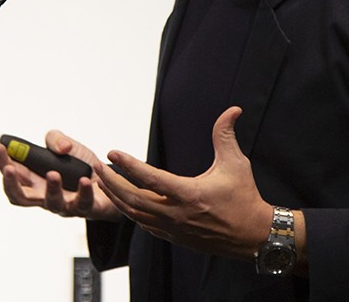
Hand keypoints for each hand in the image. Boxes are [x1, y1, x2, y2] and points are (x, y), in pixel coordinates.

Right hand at [0, 130, 121, 221]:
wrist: (111, 181)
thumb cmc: (81, 167)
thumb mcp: (66, 146)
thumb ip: (56, 139)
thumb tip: (61, 147)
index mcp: (34, 180)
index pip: (11, 173)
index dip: (1, 161)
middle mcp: (44, 195)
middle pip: (19, 197)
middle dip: (11, 184)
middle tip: (9, 169)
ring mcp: (64, 205)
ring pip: (52, 204)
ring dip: (51, 189)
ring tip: (54, 174)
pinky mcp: (86, 208)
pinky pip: (83, 203)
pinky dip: (84, 191)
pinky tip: (87, 179)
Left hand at [94, 106, 270, 259]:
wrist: (252, 235)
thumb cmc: (244, 197)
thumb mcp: (236, 163)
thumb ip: (225, 135)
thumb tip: (232, 109)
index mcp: (189, 194)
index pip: (150, 178)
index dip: (129, 165)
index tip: (112, 152)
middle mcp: (176, 214)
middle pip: (133, 199)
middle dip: (112, 182)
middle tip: (97, 167)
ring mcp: (173, 229)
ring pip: (134, 214)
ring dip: (116, 198)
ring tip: (102, 182)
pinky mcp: (174, 237)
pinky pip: (144, 225)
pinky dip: (130, 212)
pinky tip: (123, 201)